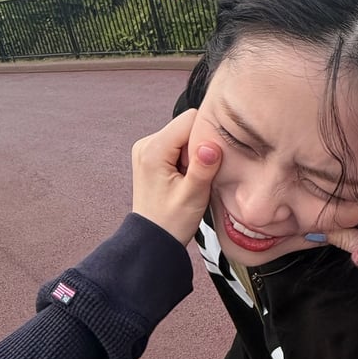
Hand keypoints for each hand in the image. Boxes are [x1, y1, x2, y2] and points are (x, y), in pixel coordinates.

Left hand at [131, 109, 221, 244]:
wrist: (153, 239)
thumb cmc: (171, 222)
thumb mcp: (192, 196)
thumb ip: (203, 167)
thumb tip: (212, 143)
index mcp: (153, 150)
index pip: (190, 119)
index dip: (206, 137)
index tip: (206, 163)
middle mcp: (146, 143)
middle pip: (186, 125)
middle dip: (199, 147)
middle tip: (196, 175)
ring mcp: (147, 148)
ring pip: (183, 134)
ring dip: (193, 154)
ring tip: (189, 179)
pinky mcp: (152, 154)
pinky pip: (177, 144)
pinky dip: (186, 158)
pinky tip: (184, 178)